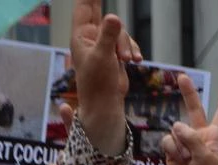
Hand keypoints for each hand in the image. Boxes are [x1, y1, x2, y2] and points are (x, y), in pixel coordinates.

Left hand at [71, 0, 141, 154]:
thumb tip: (114, 16)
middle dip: (113, 21)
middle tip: (110, 13)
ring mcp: (104, 45)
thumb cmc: (97, 82)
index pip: (84, 7)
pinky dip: (133, 51)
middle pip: (104, 17)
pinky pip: (128, 44)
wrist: (106, 103)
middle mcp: (92, 38)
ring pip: (121, 33)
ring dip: (127, 45)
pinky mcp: (115, 54)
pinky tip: (136, 61)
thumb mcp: (103, 56)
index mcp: (81, 35)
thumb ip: (109, 36)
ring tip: (128, 61)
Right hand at [160, 76, 217, 164]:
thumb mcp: (207, 159)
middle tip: (182, 76)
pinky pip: (167, 141)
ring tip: (187, 159)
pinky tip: (177, 160)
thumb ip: (193, 139)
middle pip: (195, 110)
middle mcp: (201, 137)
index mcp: (216, 138)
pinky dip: (171, 149)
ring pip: (175, 130)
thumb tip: (177, 125)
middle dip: (188, 94)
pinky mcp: (173, 152)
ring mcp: (186, 144)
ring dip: (179, 143)